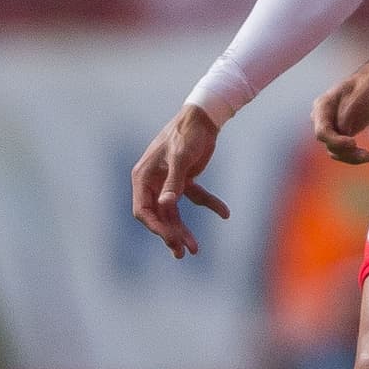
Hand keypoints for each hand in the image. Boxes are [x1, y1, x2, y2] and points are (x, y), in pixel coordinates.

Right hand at [132, 105, 228, 257]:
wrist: (204, 117)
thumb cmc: (188, 134)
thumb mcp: (181, 158)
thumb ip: (174, 183)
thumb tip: (166, 205)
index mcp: (143, 177)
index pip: (143, 210)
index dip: (156, 227)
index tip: (172, 240)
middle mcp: (152, 181)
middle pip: (158, 215)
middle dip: (171, 233)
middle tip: (184, 251)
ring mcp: (168, 182)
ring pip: (174, 212)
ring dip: (184, 228)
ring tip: (195, 248)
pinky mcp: (184, 179)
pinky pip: (194, 198)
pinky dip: (209, 204)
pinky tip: (224, 212)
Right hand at [312, 60, 368, 163]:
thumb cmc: (366, 85)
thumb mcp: (360, 94)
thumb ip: (349, 110)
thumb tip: (343, 130)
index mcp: (323, 106)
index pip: (322, 131)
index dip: (336, 141)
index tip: (354, 143)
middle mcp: (322, 119)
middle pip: (328, 143)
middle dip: (346, 151)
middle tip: (368, 155)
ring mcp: (330, 128)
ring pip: (334, 150)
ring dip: (351, 157)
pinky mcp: (340, 135)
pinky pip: (342, 151)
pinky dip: (354, 156)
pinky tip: (368, 156)